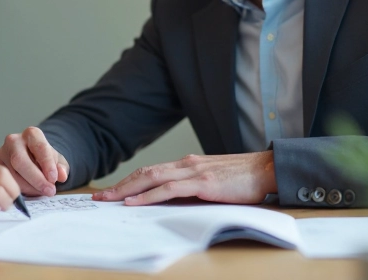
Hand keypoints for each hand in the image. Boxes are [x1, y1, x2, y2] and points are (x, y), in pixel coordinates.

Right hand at [0, 127, 68, 196]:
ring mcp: (0, 152)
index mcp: (32, 134)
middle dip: (36, 179)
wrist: (30, 158)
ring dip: (27, 187)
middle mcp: (13, 140)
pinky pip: (2, 180)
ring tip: (40, 192)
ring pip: (10, 173)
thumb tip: (61, 175)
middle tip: (48, 191)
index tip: (54, 179)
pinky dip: (16, 190)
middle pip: (20, 160)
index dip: (47, 164)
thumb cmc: (44, 160)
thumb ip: (61, 167)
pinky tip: (26, 194)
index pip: (40, 147)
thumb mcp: (57, 162)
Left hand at [92, 151, 276, 205]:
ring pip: (151, 179)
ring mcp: (193, 172)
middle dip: (120, 185)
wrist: (266, 169)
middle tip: (100, 197)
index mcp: (188, 164)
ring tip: (109, 200)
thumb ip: (194, 188)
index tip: (113, 191)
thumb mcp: (213, 182)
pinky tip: (135, 202)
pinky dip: (149, 196)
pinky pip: (169, 190)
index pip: (152, 172)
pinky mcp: (202, 182)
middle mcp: (186, 164)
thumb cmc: (243, 179)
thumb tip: (174, 202)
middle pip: (145, 173)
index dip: (130, 181)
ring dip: (127, 190)